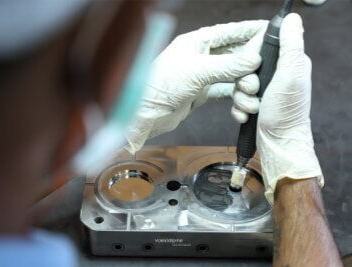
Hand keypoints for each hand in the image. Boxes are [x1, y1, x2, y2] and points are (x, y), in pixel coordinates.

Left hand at [125, 20, 267, 153]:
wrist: (146, 114)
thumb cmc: (161, 85)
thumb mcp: (197, 71)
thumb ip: (227, 65)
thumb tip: (254, 59)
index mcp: (197, 41)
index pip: (229, 32)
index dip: (249, 31)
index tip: (268, 30)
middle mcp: (200, 56)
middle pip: (234, 56)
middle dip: (249, 67)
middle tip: (259, 78)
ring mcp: (202, 75)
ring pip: (232, 76)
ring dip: (244, 87)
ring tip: (249, 97)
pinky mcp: (201, 92)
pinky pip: (225, 91)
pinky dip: (235, 99)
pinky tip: (241, 108)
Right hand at [256, 13, 323, 204]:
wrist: (277, 143)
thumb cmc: (286, 113)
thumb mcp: (290, 75)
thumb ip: (291, 46)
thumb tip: (292, 19)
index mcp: (288, 63)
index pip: (261, 47)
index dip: (251, 57)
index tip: (253, 69)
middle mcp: (276, 75)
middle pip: (245, 67)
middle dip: (244, 82)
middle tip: (254, 91)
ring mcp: (264, 91)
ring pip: (239, 85)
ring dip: (241, 98)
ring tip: (253, 108)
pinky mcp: (254, 104)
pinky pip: (237, 100)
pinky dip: (239, 109)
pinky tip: (246, 116)